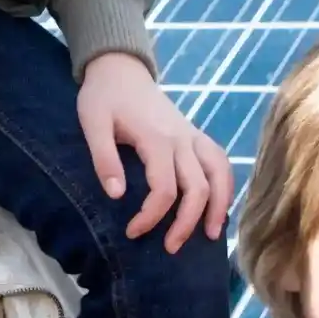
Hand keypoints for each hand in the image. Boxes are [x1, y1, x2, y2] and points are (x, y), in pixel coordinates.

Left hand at [75, 51, 234, 251]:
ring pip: (220, 174)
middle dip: (187, 223)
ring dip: (219, 206)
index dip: (151, 217)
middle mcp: (182, 138)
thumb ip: (104, 158)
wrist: (120, 69)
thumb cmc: (103, 97)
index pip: (165, 189)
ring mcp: (192, 135)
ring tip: (210, 236)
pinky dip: (226, 185)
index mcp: (156, 139)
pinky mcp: (195, 134)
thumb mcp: (92, 123)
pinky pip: (221, 160)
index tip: (132, 232)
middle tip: (170, 248)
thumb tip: (117, 196)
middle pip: (198, 188)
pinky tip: (219, 207)